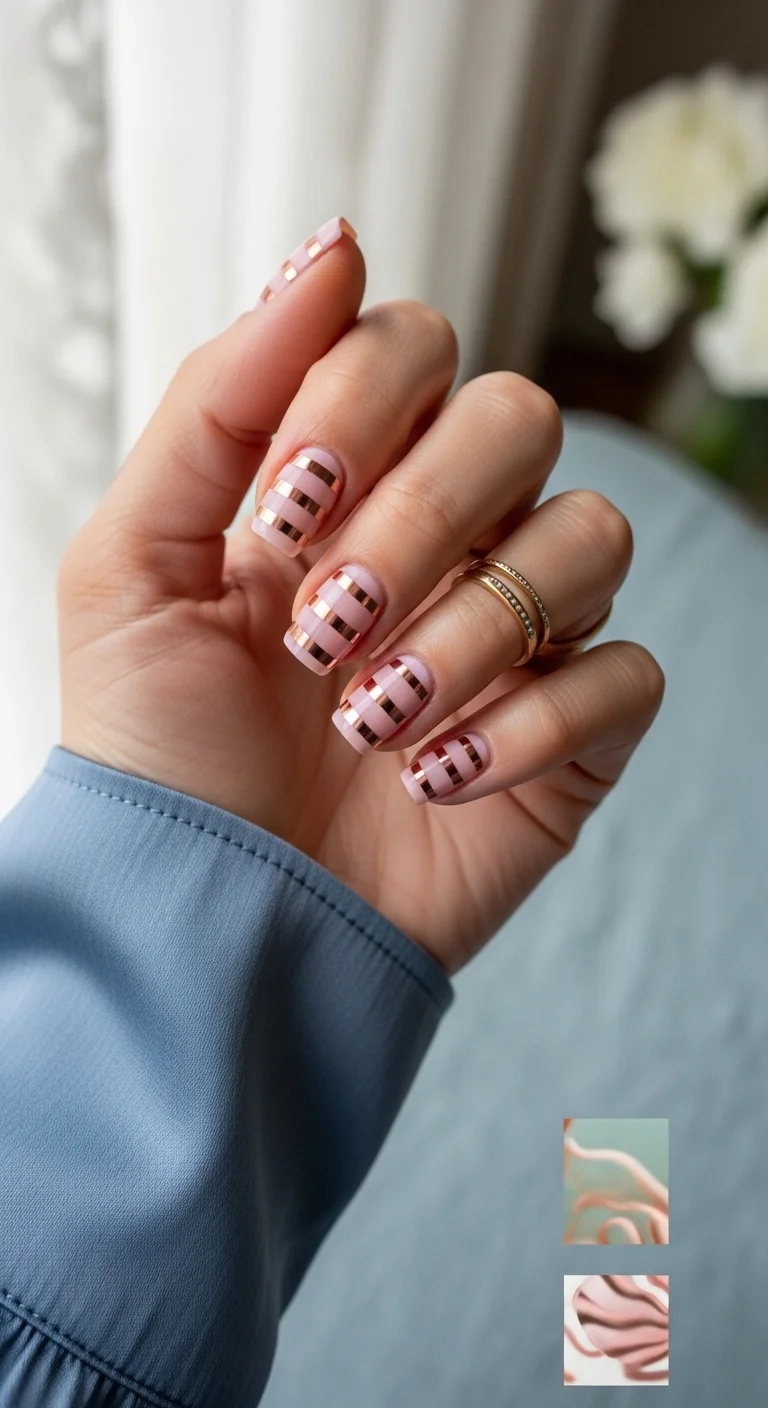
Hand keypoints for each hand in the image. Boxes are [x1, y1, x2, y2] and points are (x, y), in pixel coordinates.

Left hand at [59, 219, 662, 973]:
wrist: (208, 922)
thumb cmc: (158, 749)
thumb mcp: (133, 565)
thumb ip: (219, 400)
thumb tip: (332, 243)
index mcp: (343, 481)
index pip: (414, 342)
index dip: (360, 402)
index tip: (283, 509)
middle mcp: (445, 535)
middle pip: (519, 419)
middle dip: (415, 521)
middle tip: (320, 628)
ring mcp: (517, 631)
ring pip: (590, 539)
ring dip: (469, 633)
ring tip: (368, 718)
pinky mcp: (574, 733)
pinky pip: (626, 676)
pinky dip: (528, 728)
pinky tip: (433, 779)